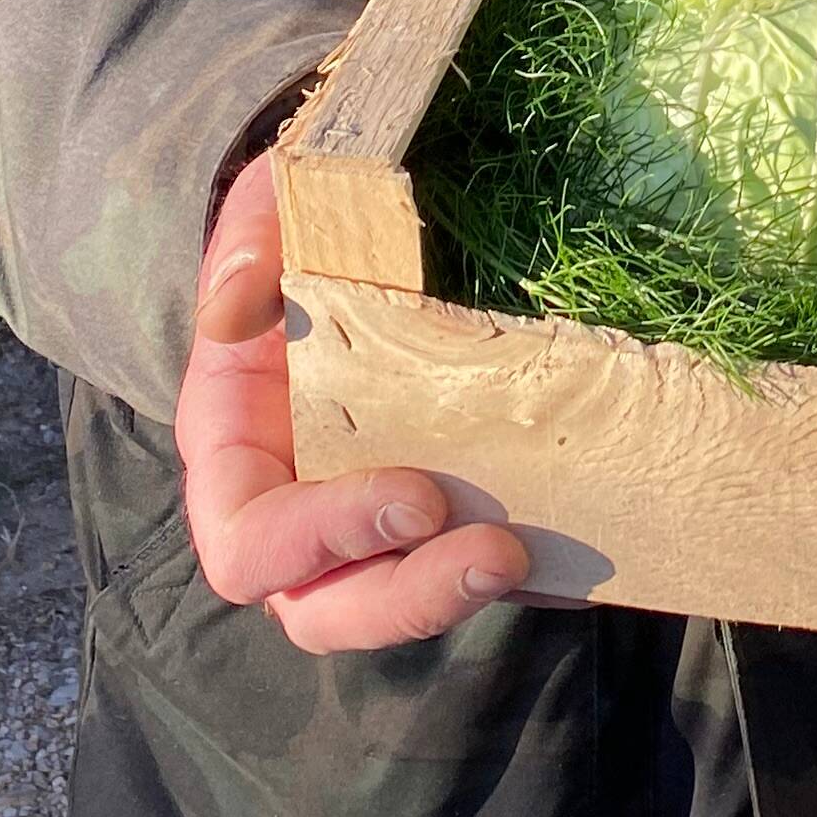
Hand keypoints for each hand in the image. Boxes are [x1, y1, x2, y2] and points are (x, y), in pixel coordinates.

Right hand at [177, 160, 528, 648]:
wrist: (368, 235)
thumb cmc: (305, 228)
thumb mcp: (271, 207)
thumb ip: (248, 242)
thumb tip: (231, 314)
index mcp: (239, 458)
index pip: (250, 543)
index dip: (321, 538)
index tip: (413, 496)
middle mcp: (302, 514)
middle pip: (330, 609)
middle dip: (410, 598)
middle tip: (494, 552)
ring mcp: (376, 529)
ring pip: (405, 604)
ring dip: (464, 594)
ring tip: (529, 554)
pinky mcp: (451, 521)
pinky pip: (480, 575)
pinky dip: (531, 581)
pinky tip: (585, 557)